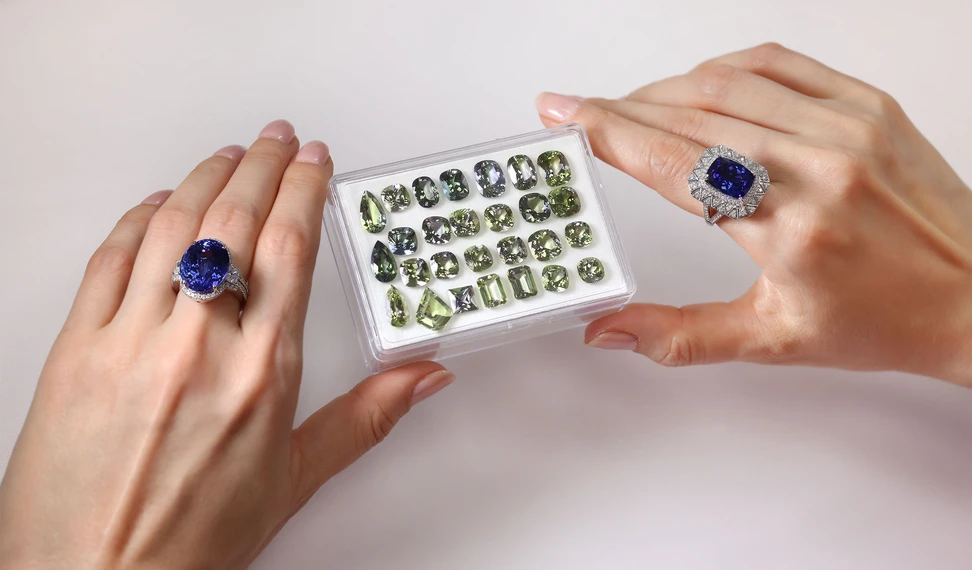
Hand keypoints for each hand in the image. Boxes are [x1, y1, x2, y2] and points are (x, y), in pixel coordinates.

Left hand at [0, 121, 453, 567]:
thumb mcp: (295, 479)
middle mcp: (198, 345)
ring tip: (225, 154)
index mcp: (262, 373)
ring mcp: (131, 341)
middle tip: (275, 138)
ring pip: (171, 225)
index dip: (304, 188)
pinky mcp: (76, 348)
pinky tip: (157, 202)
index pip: (290, 247)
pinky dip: (136, 217)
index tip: (313, 160)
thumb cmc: (192, 542)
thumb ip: (366, 417)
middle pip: (234, 219)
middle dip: (260, 163)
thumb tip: (424, 376)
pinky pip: (108, 259)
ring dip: (203, 176)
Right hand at [536, 43, 971, 386]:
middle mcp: (817, 166)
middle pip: (689, 113)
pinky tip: (698, 82)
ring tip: (632, 107)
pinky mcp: (867, 105)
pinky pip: (779, 63)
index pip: (673, 162)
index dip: (607, 132)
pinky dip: (724, 67)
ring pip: (727, 82)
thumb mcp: (772, 339)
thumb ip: (679, 335)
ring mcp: (847, 126)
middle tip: (580, 111)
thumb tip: (606, 331)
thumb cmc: (882, 319)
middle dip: (621, 108)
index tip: (563, 116)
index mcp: (788, 229)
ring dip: (664, 89)